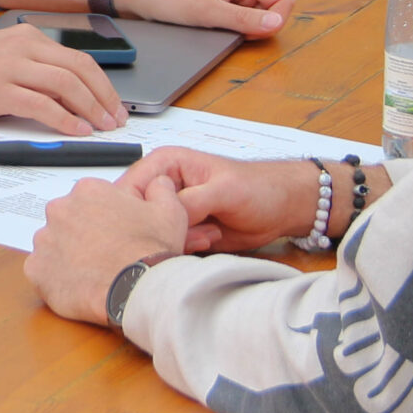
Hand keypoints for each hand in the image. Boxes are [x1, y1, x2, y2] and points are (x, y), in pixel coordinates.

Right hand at [0, 24, 127, 132]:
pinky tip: (76, 131)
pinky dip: (65, 119)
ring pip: (66, 84)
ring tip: (103, 127)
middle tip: (117, 119)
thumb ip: (30, 69)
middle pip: (80, 68)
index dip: (102, 83)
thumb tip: (67, 94)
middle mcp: (22, 46)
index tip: (114, 103)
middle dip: (104, 96)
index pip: (78, 58)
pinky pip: (42, 105)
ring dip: (91, 108)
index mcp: (25, 37)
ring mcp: (9, 66)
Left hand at [25, 174, 187, 325]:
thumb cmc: (150, 252)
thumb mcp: (169, 211)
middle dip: (80, 235)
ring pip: (52, 245)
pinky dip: (55, 279)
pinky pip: (41, 272)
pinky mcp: (36, 269)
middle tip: (102, 254)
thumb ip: (160, 189)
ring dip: (66, 256)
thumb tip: (159, 183)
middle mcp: (60, 209)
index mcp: (87, 191)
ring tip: (91, 272)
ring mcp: (45, 240)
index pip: (87, 200)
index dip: (101, 218)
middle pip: (66, 220)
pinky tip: (77, 286)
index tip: (112, 233)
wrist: (138, 288)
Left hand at [116, 0, 293, 38]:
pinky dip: (238, 31)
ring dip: (247, 29)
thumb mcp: (206, 11)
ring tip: (219, 25)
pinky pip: (248, 23)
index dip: (273, 21)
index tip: (250, 31)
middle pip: (275, 11)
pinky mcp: (231, 7)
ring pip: (262, 20)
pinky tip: (218, 27)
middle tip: (230, 29)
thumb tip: (275, 24)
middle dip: (259, 27)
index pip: (284, 0)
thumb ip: (243, 19)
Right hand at [116, 149, 315, 254]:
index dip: (138, 209)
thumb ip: (192, 200)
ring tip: (208, 234)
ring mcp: (171, 211)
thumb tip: (165, 215)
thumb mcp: (225, 190)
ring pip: (152, 233)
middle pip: (138, 214)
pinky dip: (185, 249)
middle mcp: (163, 186)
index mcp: (165, 164)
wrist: (281, 209)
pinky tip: (209, 241)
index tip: (159, 225)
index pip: (131, 187)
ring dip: (177, 240)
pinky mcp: (181, 232)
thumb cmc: (258, 188)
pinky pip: (168, 245)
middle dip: (160, 228)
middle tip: (195, 231)